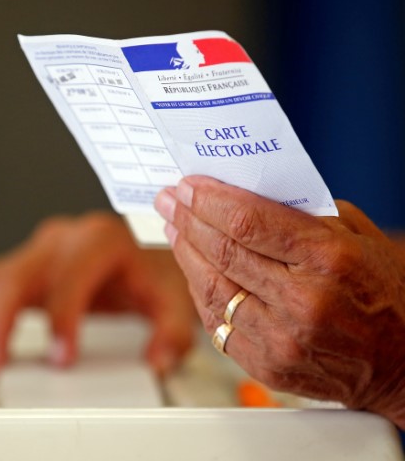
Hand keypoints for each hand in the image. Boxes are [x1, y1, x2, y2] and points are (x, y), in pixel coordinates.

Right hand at [0, 212, 196, 380]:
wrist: (143, 248)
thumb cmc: (152, 270)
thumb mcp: (173, 297)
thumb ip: (172, 331)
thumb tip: (159, 358)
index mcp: (99, 241)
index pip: (69, 276)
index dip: (62, 319)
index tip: (61, 358)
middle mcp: (61, 241)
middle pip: (14, 275)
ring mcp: (36, 252)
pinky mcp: (21, 267)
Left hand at [155, 175, 404, 426]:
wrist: (403, 364)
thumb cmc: (385, 294)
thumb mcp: (358, 237)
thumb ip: (303, 214)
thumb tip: (243, 191)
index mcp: (329, 259)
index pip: (248, 221)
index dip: (209, 200)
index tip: (188, 186)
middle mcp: (303, 301)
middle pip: (222, 251)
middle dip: (188, 219)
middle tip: (169, 201)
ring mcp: (282, 337)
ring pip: (210, 287)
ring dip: (185, 252)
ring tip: (174, 229)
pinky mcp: (267, 364)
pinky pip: (215, 321)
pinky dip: (199, 290)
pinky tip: (193, 268)